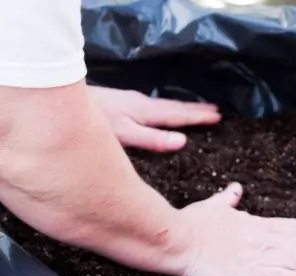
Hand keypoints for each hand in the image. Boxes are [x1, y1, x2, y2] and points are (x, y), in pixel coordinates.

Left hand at [87, 86, 220, 151]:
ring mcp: (132, 102)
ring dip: (183, 108)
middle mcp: (142, 104)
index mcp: (146, 111)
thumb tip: (183, 142)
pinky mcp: (123, 103)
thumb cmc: (94, 119)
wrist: (61, 97)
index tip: (218, 117)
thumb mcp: (124, 134)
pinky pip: (154, 106)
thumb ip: (152, 139)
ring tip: (198, 111)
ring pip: (165, 106)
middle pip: (175, 107)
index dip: (198, 117)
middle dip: (196, 110)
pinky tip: (163, 112)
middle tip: (217, 112)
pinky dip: (167, 109)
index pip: (179, 114)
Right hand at [174, 183, 295, 275]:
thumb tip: (235, 188)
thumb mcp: (212, 207)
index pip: (294, 228)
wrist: (172, 236)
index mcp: (256, 225)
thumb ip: (227, 200)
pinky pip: (274, 275)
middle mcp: (262, 238)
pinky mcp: (246, 271)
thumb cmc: (189, 223)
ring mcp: (256, 254)